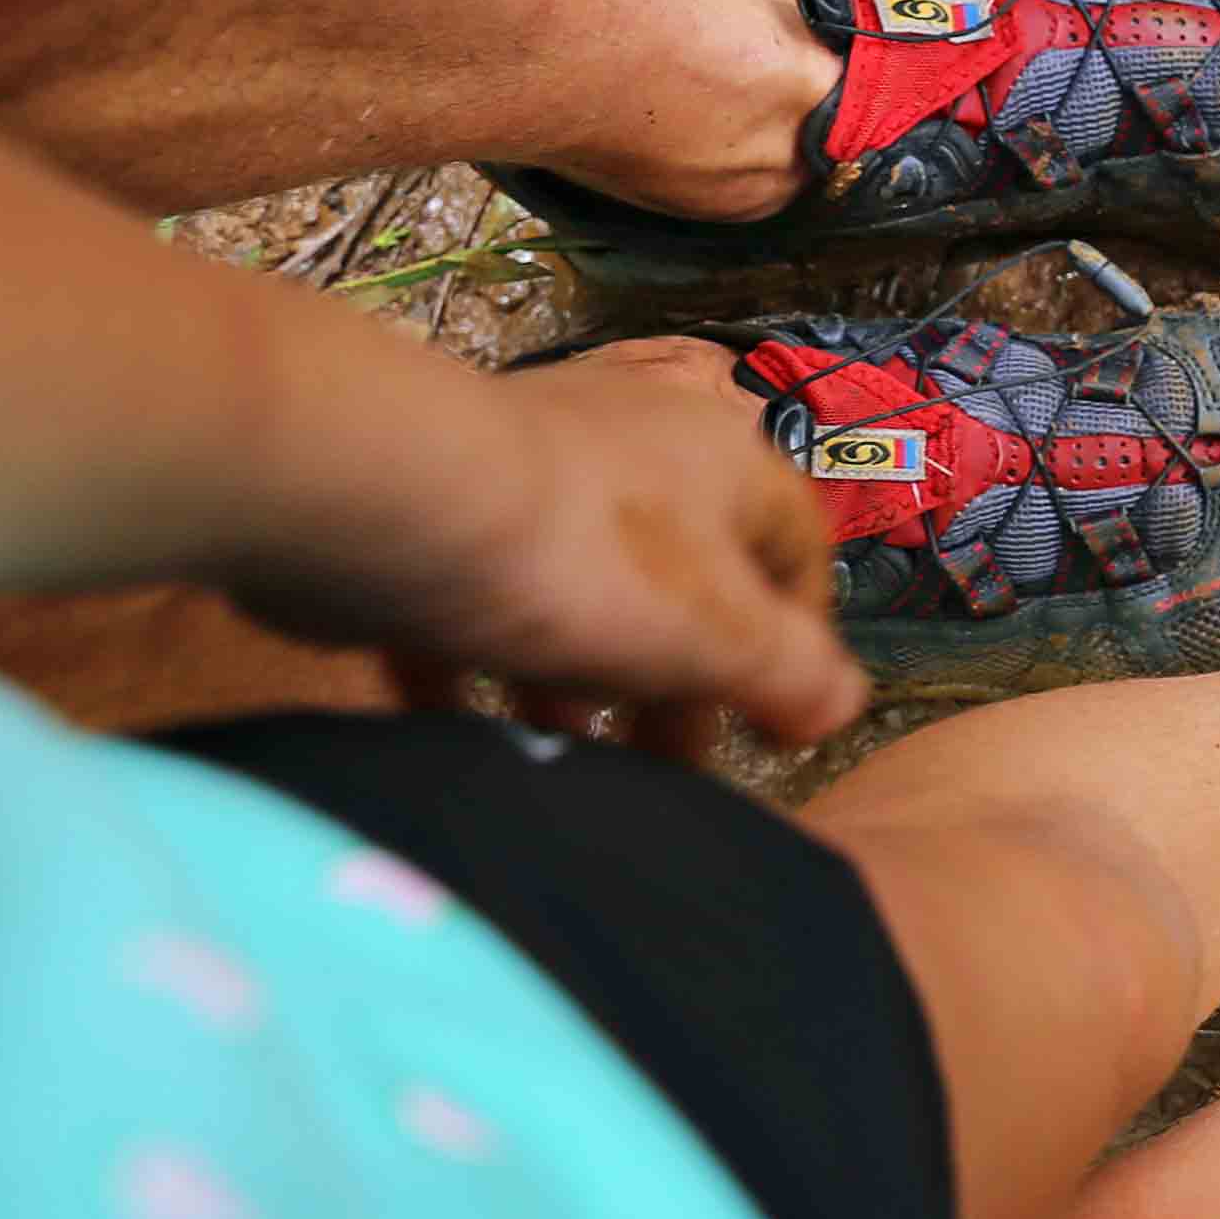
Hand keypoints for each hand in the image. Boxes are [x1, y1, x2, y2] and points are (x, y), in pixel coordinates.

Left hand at [229, 341, 864, 752]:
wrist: (378, 493)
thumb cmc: (581, 557)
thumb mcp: (718, 635)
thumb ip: (791, 675)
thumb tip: (841, 704)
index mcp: (725, 462)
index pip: (799, 550)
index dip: (799, 648)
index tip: (773, 731)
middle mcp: (635, 448)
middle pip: (685, 581)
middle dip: (676, 685)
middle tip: (659, 770)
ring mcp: (527, 471)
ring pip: (578, 593)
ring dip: (577, 685)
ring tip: (562, 762)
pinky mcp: (432, 507)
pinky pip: (473, 597)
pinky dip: (472, 666)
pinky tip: (459, 730)